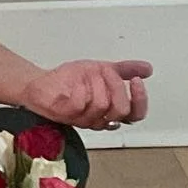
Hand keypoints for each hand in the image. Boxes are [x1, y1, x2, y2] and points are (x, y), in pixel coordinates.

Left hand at [21, 60, 151, 131]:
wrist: (40, 83)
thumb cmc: (69, 81)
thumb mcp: (101, 69)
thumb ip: (125, 70)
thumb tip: (148, 69)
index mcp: (109, 110)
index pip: (135, 115)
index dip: (140, 100)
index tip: (136, 82)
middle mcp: (98, 118)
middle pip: (120, 110)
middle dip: (116, 86)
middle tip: (106, 72)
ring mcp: (82, 119)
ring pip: (101, 104)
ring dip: (96, 83)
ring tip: (87, 75)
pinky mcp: (65, 115)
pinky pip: (80, 103)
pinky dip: (80, 87)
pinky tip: (76, 82)